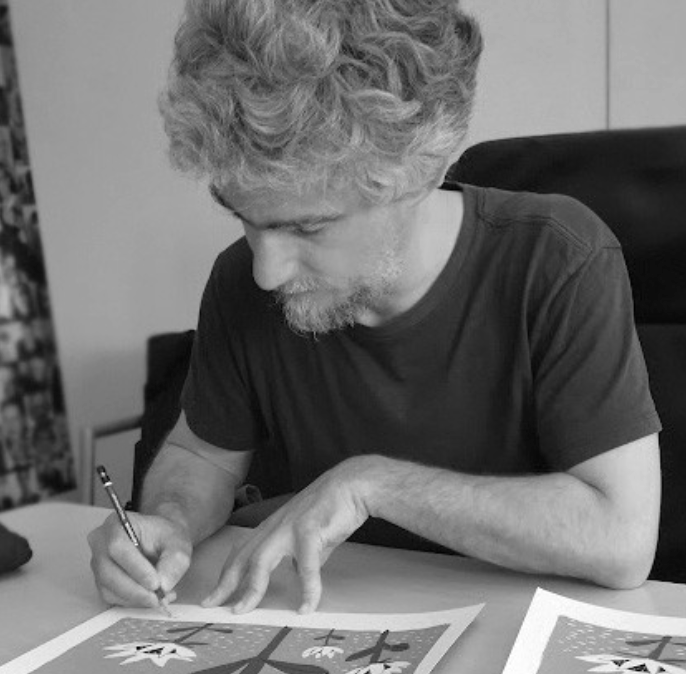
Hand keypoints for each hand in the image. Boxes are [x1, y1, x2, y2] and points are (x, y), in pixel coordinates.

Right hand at [88, 511, 192, 607]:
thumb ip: (174, 562)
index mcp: (116, 524)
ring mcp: (98, 563)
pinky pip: (112, 597)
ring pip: (109, 588)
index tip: (155, 583)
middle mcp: (100, 543)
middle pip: (108, 572)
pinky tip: (152, 597)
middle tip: (158, 598)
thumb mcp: (178, 543)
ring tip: (161, 597)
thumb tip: (164, 586)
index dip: (136, 568)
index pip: (118, 547)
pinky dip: (133, 602)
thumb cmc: (166, 537)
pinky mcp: (101, 581)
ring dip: (136, 598)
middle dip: (135, 590)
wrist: (161, 541)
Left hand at [202, 458, 369, 613]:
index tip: (216, 593)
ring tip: (244, 609)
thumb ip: (299, 554)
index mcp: (273, 526)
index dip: (227, 573)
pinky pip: (306, 566)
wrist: (352, 484)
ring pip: (262, 560)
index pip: (242, 551)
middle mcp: (276, 526)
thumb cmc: (332, 506)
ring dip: (251, 587)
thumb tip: (296, 571)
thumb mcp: (309, 534)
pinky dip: (307, 589)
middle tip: (211, 605)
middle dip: (225, 583)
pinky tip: (307, 606)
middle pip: (242, 557)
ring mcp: (291, 527)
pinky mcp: (310, 530)